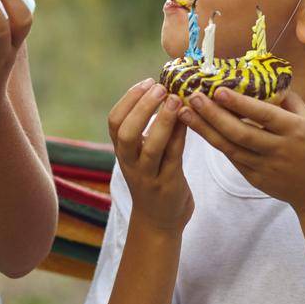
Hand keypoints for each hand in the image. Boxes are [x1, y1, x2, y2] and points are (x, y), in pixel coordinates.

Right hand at [107, 79, 191, 232]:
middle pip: (126, 133)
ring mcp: (149, 176)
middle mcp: (131, 163)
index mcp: (123, 152)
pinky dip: (180, 136)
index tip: (146, 82)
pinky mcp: (169, 185)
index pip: (115, 122)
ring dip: (163, 121)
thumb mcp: (143, 154)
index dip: (128, 99)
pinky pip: (174, 157)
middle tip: (160, 88)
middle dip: (142, 107)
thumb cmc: (153, 179)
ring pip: (151, 147)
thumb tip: (166, 90)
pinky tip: (189, 119)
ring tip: (175, 99)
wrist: (159, 222)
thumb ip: (149, 129)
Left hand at [180, 89, 304, 215]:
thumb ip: (288, 102)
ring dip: (205, 130)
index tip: (218, 90)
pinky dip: (216, 142)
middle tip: (192, 97)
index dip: (240, 103)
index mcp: (296, 131)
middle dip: (213, 115)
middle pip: (240, 132)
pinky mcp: (256, 179)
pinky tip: (200, 128)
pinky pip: (233, 158)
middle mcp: (280, 150)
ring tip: (185, 112)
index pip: (264, 115)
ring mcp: (266, 168)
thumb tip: (264, 79)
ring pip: (230, 148)